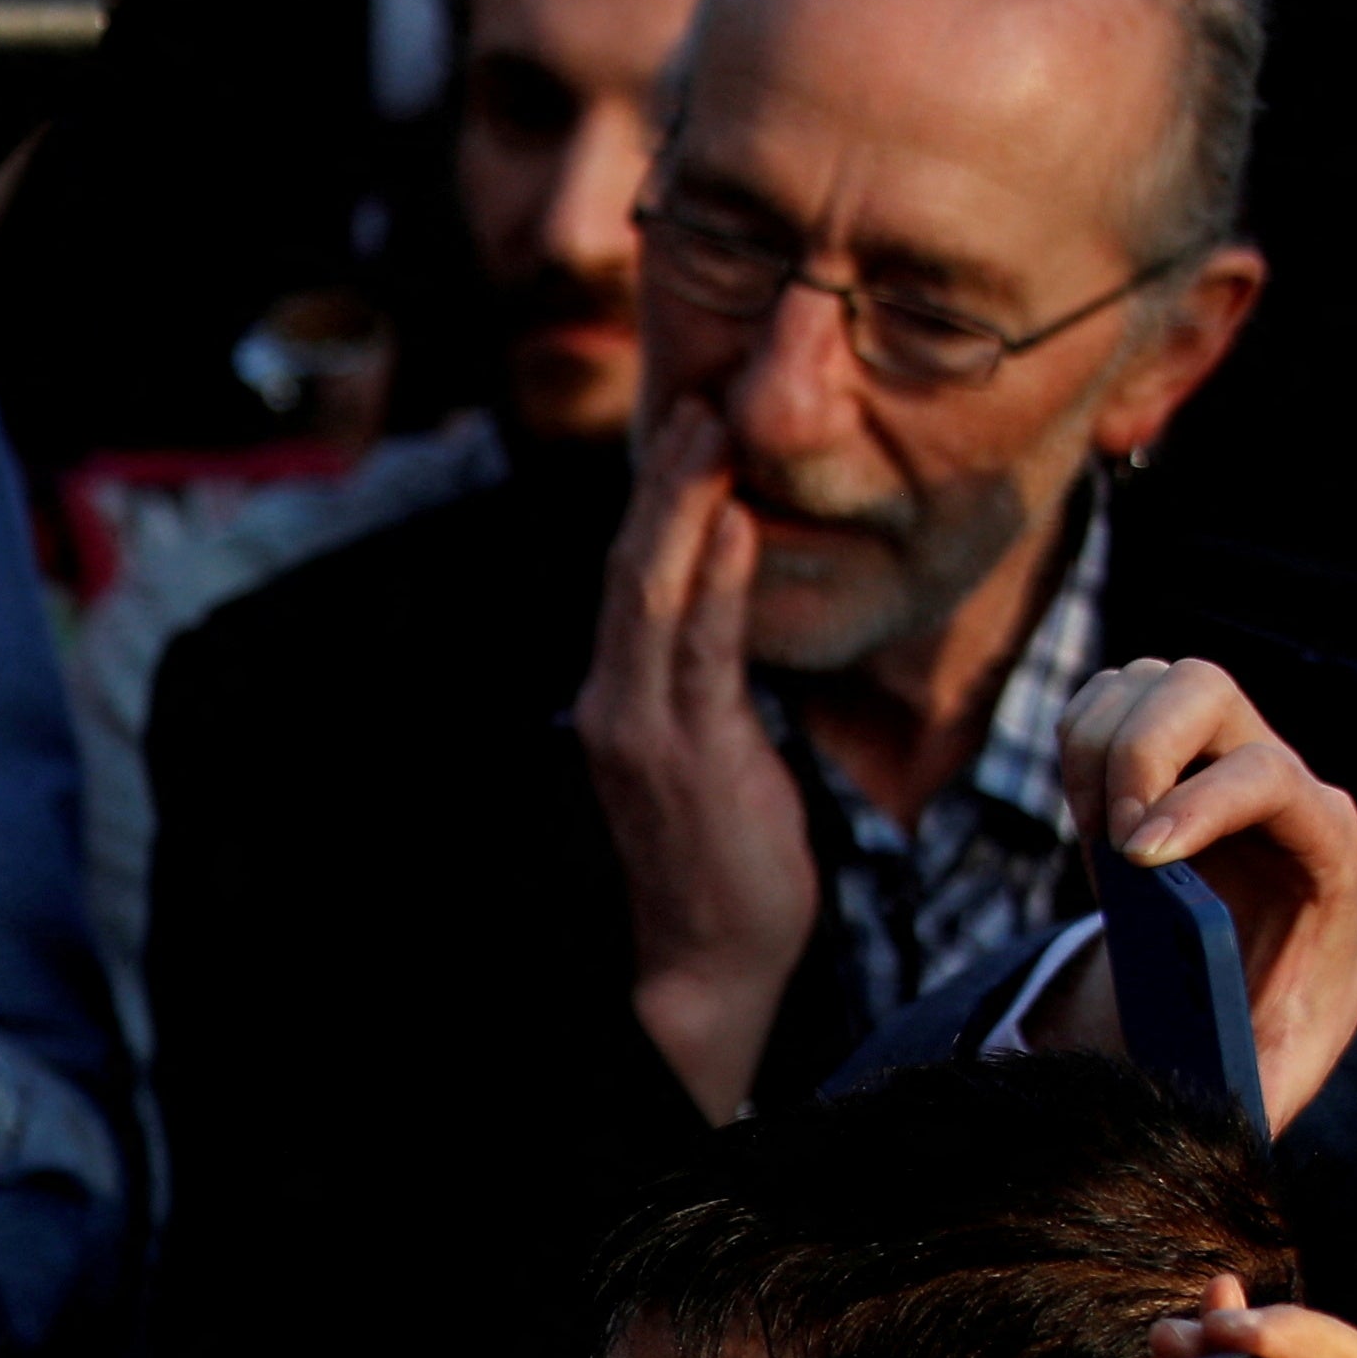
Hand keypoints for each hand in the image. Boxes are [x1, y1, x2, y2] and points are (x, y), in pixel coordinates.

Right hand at [579, 400, 820, 1122]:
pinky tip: (733, 522)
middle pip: (630, 570)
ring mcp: (642, 730)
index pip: (633, 583)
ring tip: (713, 430)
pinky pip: (700, 649)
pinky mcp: (685, 754)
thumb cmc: (725, 864)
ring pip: (653, 594)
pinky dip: (714, 579)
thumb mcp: (718, 756)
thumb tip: (742, 617)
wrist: (708, 961)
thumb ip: (715, 685)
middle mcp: (615, 705)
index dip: (658, 503)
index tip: (691, 428)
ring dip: (685, 505)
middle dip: (664, 480)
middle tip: (701, 396)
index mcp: (621, 701)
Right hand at [1037, 657, 1356, 1122]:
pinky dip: (1076, 741)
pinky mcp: (1169, 748)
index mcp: (1323, 847)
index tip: (1132, 858)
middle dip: (1133, 755)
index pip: (1269, 778)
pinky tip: (1084, 811)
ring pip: (1149, 682)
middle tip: (1102, 840)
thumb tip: (1211, 1098)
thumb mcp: (1272, 1068)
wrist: (1261, 979)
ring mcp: (1220, 751)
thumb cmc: (1269, 1023)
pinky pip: (1109, 699)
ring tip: (1090, 832)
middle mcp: (1277, 779)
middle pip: (1203, 691)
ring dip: (1094, 748)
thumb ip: (1251, 1084)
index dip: (1200, 804)